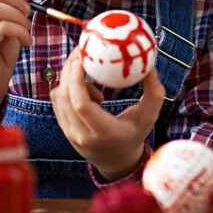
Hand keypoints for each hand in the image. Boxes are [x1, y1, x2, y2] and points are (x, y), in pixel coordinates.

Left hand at [51, 49, 165, 180]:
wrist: (116, 160)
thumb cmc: (135, 134)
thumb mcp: (149, 116)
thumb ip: (154, 93)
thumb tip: (150, 68)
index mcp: (102, 132)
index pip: (81, 105)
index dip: (77, 80)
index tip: (82, 60)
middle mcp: (81, 134)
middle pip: (65, 98)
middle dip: (69, 71)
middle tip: (81, 52)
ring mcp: (69, 132)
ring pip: (58, 98)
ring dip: (70, 80)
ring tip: (89, 72)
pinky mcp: (63, 128)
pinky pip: (58, 101)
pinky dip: (68, 88)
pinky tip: (85, 85)